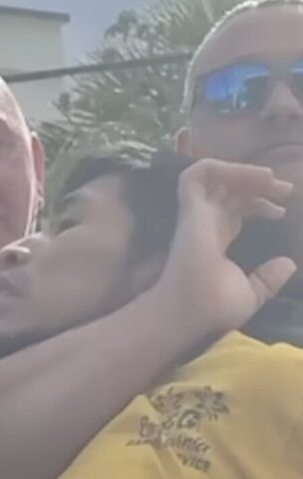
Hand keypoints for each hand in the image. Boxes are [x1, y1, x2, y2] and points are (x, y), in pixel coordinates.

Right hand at [159, 158, 295, 334]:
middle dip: (257, 184)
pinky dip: (220, 166)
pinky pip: (197, 175)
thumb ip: (268, 278)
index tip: (282, 211)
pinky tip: (252, 174)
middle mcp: (204, 224)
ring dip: (242, 171)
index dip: (258, 206)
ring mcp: (196, 215)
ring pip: (214, 177)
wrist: (189, 311)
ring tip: (269, 177)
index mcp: (215, 241)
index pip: (233, 212)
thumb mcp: (252, 293)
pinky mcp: (190, 209)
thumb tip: (288, 263)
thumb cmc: (214, 305)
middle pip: (228, 192)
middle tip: (286, 188)